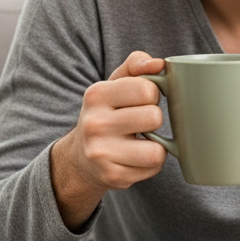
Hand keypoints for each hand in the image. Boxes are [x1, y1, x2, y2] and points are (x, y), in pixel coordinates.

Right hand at [50, 51, 166, 228]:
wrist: (80, 157)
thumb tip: (158, 64)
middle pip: (154, 117)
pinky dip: (150, 163)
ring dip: (156, 145)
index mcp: (96, 95)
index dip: (151, 95)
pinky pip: (153, 168)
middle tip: (139, 123)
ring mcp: (102, 153)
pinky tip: (135, 158)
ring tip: (140, 142)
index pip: (148, 89)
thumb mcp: (114, 84)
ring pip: (157, 150)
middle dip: (153, 119)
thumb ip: (136, 65)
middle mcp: (94, 124)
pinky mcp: (113, 176)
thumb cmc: (106, 114)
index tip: (140, 101)